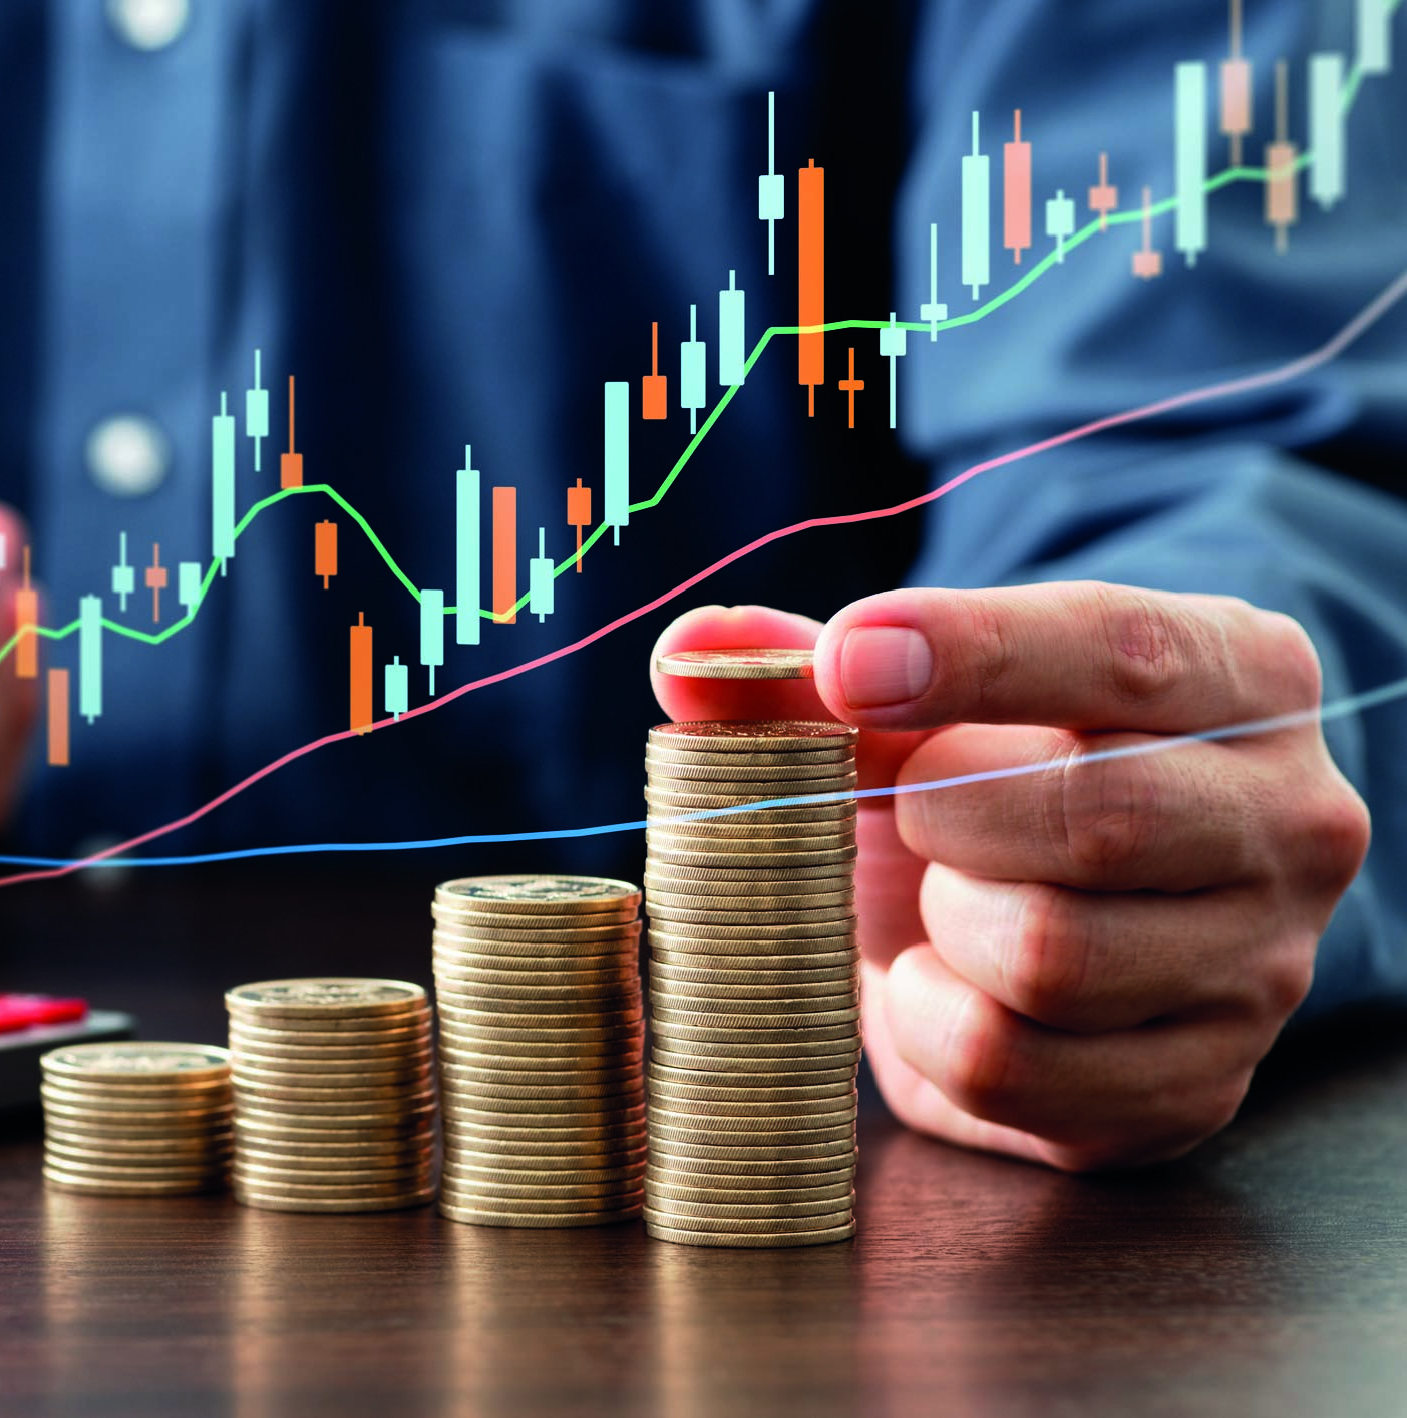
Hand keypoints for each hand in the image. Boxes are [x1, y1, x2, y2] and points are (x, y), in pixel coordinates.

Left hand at [650, 585, 1369, 1170]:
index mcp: (1241, 678)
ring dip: (939, 927)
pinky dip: (931, 1026)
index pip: (1119, 651)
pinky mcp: (1195, 1087)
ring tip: (941, 899)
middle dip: (943, 814)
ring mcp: (1259, 966)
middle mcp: (1288, 819)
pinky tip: (943, 981)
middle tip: (907, 812)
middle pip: (1093, 819)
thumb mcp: (908, 701)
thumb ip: (799, 672)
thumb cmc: (983, 774)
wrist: (1059, 907)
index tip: (848, 662)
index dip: (969, 652)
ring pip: (1050, 957)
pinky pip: (1014, 1069)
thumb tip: (692, 656)